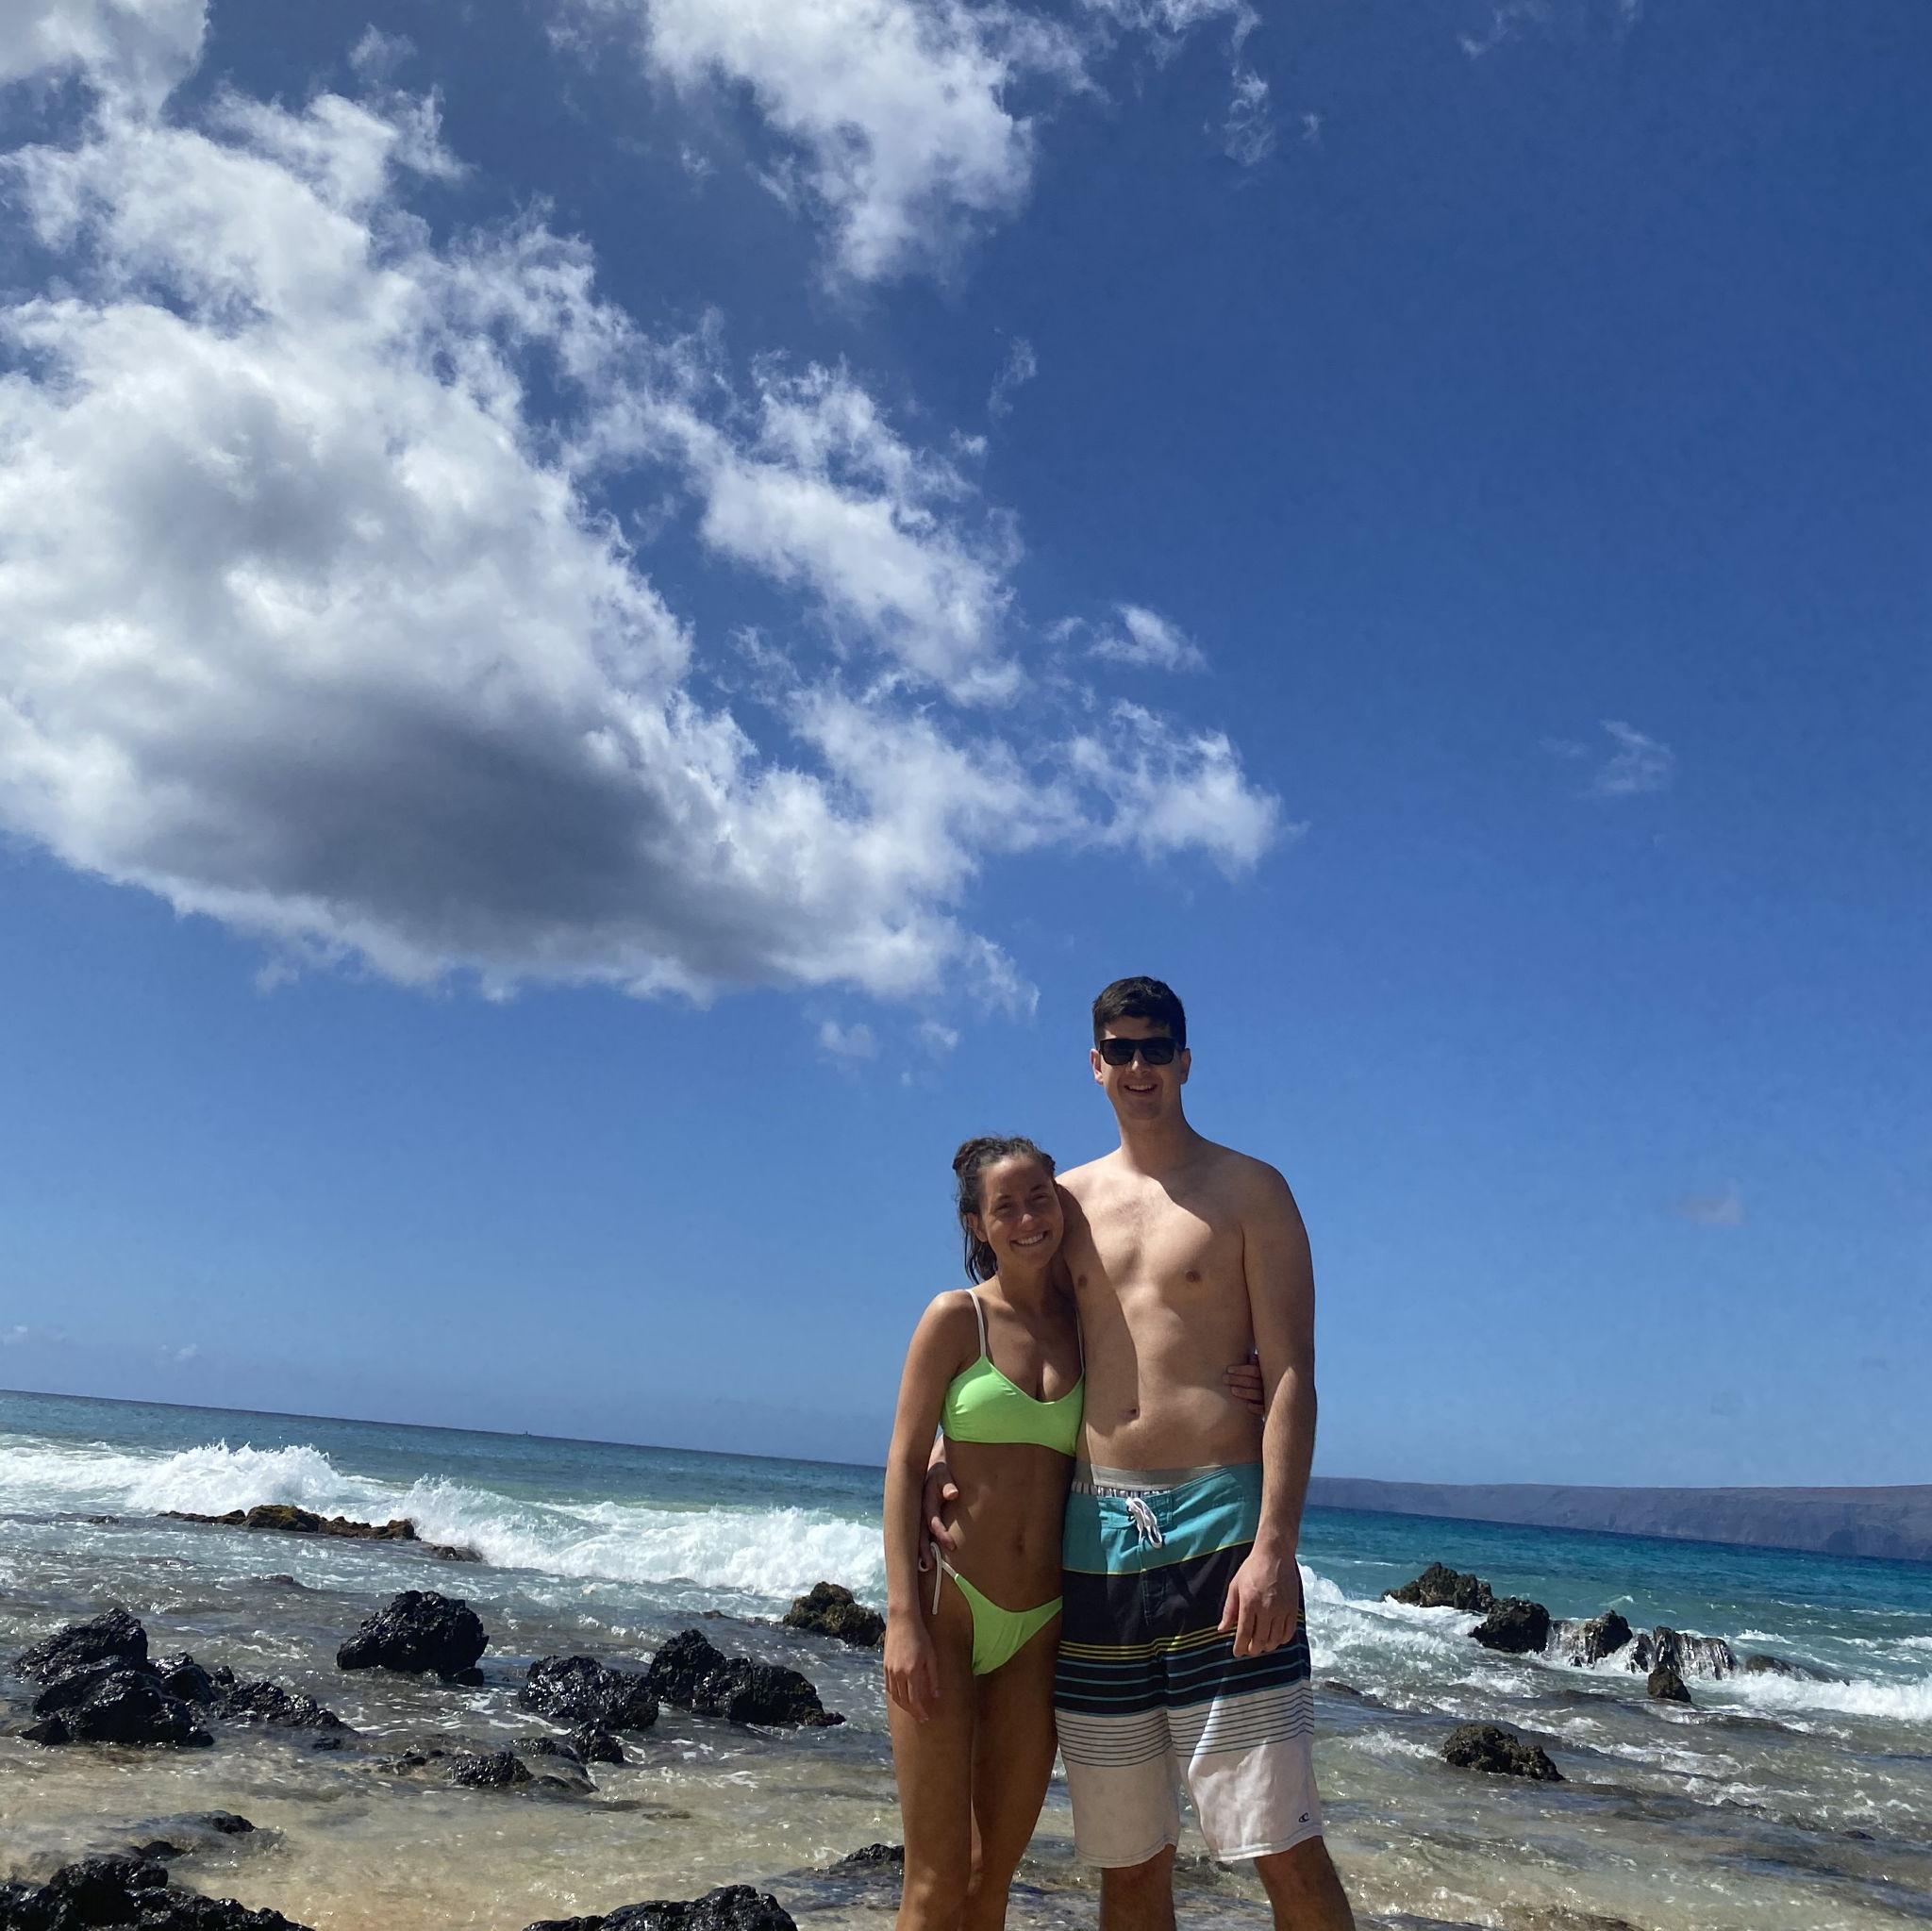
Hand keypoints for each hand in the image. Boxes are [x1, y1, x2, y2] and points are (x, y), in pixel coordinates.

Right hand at [884, 1616, 939, 1720]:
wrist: (903, 1621)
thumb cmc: (921, 1637)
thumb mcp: (931, 1656)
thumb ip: (933, 1678)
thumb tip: (936, 1695)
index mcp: (912, 1672)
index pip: (915, 1700)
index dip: (920, 1711)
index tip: (926, 1717)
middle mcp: (899, 1674)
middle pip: (903, 1701)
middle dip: (912, 1711)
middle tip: (920, 1717)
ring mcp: (890, 1670)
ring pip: (894, 1696)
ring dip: (903, 1706)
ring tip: (912, 1709)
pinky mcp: (885, 1666)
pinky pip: (889, 1687)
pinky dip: (895, 1696)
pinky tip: (901, 1696)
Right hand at [920, 1457, 959, 1561]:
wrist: (930, 1467)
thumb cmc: (941, 1472)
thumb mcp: (944, 1474)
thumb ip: (948, 1484)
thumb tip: (953, 1494)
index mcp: (924, 1500)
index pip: (932, 1521)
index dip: (941, 1533)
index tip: (952, 1546)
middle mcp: (918, 1510)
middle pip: (920, 1533)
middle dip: (924, 1549)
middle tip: (930, 1565)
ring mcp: (917, 1515)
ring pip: (916, 1536)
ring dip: (920, 1551)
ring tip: (926, 1567)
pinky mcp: (918, 1519)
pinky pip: (917, 1535)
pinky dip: (919, 1547)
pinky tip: (921, 1561)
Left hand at [1219, 1543, 1302, 1658]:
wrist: (1275, 1555)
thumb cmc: (1251, 1569)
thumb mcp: (1235, 1586)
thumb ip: (1229, 1610)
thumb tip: (1222, 1630)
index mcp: (1249, 1603)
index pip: (1244, 1633)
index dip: (1240, 1647)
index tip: (1237, 1653)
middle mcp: (1266, 1609)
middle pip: (1260, 1640)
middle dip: (1253, 1650)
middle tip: (1249, 1651)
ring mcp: (1282, 1609)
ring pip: (1275, 1639)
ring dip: (1267, 1647)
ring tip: (1261, 1646)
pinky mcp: (1293, 1608)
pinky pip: (1288, 1632)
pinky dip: (1281, 1640)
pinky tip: (1275, 1639)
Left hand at [1224, 1350, 1266, 1418]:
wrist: (1284, 1394)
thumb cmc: (1265, 1377)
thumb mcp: (1263, 1367)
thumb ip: (1257, 1362)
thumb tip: (1250, 1357)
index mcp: (1266, 1372)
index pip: (1253, 1370)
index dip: (1241, 1370)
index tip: (1229, 1369)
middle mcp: (1269, 1384)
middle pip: (1252, 1382)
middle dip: (1237, 1379)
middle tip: (1224, 1378)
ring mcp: (1270, 1396)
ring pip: (1258, 1394)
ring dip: (1245, 1392)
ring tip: (1232, 1390)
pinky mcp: (1269, 1408)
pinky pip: (1264, 1409)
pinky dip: (1257, 1407)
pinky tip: (1248, 1406)